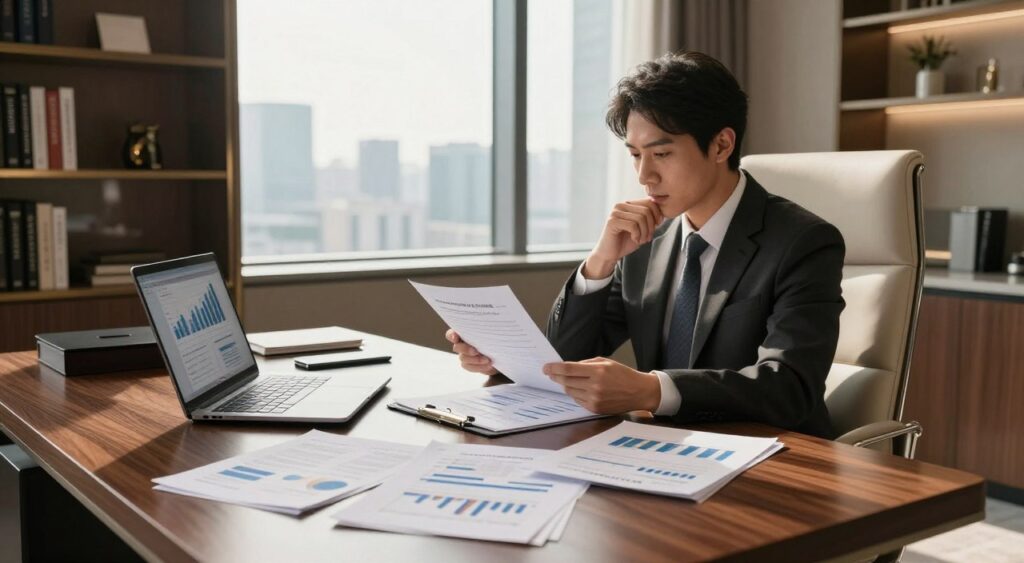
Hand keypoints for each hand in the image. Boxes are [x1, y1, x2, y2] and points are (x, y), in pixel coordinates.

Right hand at [445, 329, 497, 375]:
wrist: (501, 353)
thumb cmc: (495, 339)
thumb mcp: (492, 333)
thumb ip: (486, 330)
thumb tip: (488, 326)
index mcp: (464, 333)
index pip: (451, 334)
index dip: (452, 335)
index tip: (456, 338)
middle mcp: (462, 344)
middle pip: (457, 347)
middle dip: (465, 349)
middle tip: (476, 351)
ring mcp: (464, 355)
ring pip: (463, 358)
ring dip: (475, 359)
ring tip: (487, 360)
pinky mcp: (469, 365)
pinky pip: (470, 367)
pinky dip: (479, 366)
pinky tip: (489, 365)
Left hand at [543, 357, 660, 413]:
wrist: (639, 392)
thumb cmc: (623, 374)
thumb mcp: (605, 362)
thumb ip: (586, 364)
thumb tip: (567, 367)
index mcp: (598, 371)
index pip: (568, 370)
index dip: (554, 368)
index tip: (546, 368)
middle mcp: (595, 386)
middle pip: (566, 382)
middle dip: (556, 377)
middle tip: (551, 373)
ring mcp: (595, 399)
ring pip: (570, 391)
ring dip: (565, 385)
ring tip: (565, 380)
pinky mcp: (595, 409)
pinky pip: (577, 400)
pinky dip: (575, 394)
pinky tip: (579, 389)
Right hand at [584, 199, 663, 278]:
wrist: (610, 254)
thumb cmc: (625, 241)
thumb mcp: (642, 228)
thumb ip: (650, 218)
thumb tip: (663, 211)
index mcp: (628, 204)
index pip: (649, 202)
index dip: (657, 214)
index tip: (657, 226)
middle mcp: (621, 205)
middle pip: (646, 210)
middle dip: (651, 226)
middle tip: (647, 238)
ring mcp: (615, 212)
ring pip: (640, 218)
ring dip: (645, 232)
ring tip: (641, 240)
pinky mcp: (612, 222)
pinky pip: (633, 225)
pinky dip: (637, 235)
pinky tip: (634, 240)